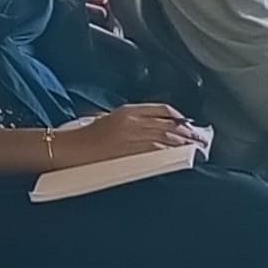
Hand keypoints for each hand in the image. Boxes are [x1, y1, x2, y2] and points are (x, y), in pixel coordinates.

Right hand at [50, 105, 198, 168]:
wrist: (66, 148)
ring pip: (167, 138)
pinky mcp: (131, 152)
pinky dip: (173, 154)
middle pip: (169, 124)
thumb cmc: (80, 138)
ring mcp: (132, 136)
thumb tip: (142, 130)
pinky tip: (182, 158)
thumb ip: (124, 122)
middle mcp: (133, 120)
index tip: (189, 125)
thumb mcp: (103, 120)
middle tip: (201, 140)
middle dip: (188, 133)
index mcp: (126, 111)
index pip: (162, 109)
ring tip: (197, 151)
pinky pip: (158, 151)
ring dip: (185, 144)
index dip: (179, 117)